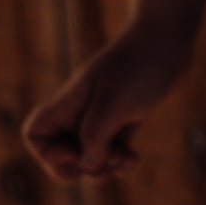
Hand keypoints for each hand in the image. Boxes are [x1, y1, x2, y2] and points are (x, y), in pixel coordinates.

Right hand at [22, 0, 205, 182]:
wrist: (170, 36)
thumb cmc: (140, 65)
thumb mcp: (114, 103)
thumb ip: (95, 136)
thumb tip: (86, 166)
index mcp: (71, 102)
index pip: (36, 133)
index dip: (47, 153)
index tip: (75, 151)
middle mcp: (82, 110)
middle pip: (62, 153)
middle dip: (82, 168)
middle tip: (108, 160)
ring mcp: (104, 114)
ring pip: (90, 155)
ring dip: (104, 167)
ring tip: (127, 160)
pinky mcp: (125, 116)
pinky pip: (112, 150)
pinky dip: (119, 160)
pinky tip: (134, 159)